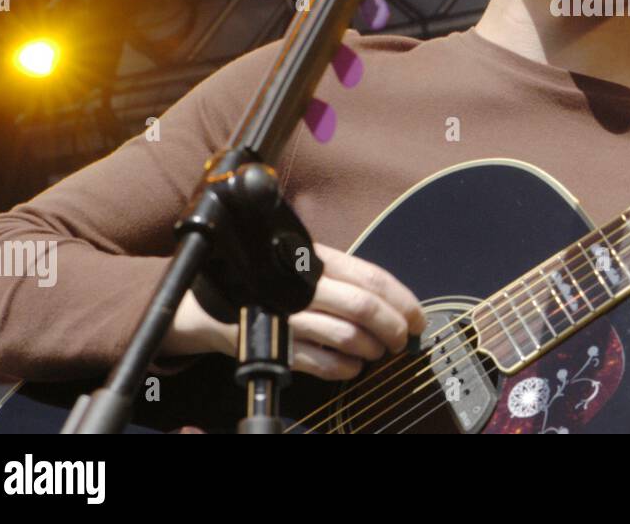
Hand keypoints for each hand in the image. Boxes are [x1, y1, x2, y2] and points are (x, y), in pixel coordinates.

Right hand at [162, 243, 425, 380]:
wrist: (210, 304)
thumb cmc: (273, 282)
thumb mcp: (308, 266)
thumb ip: (347, 279)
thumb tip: (398, 304)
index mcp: (318, 260)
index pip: (372, 278)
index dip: (403, 300)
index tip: (419, 318)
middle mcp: (305, 286)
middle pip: (365, 307)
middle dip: (393, 327)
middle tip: (402, 341)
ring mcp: (289, 317)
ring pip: (347, 335)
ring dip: (371, 348)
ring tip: (377, 352)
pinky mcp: (276, 346)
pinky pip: (322, 363)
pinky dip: (346, 368)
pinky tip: (353, 367)